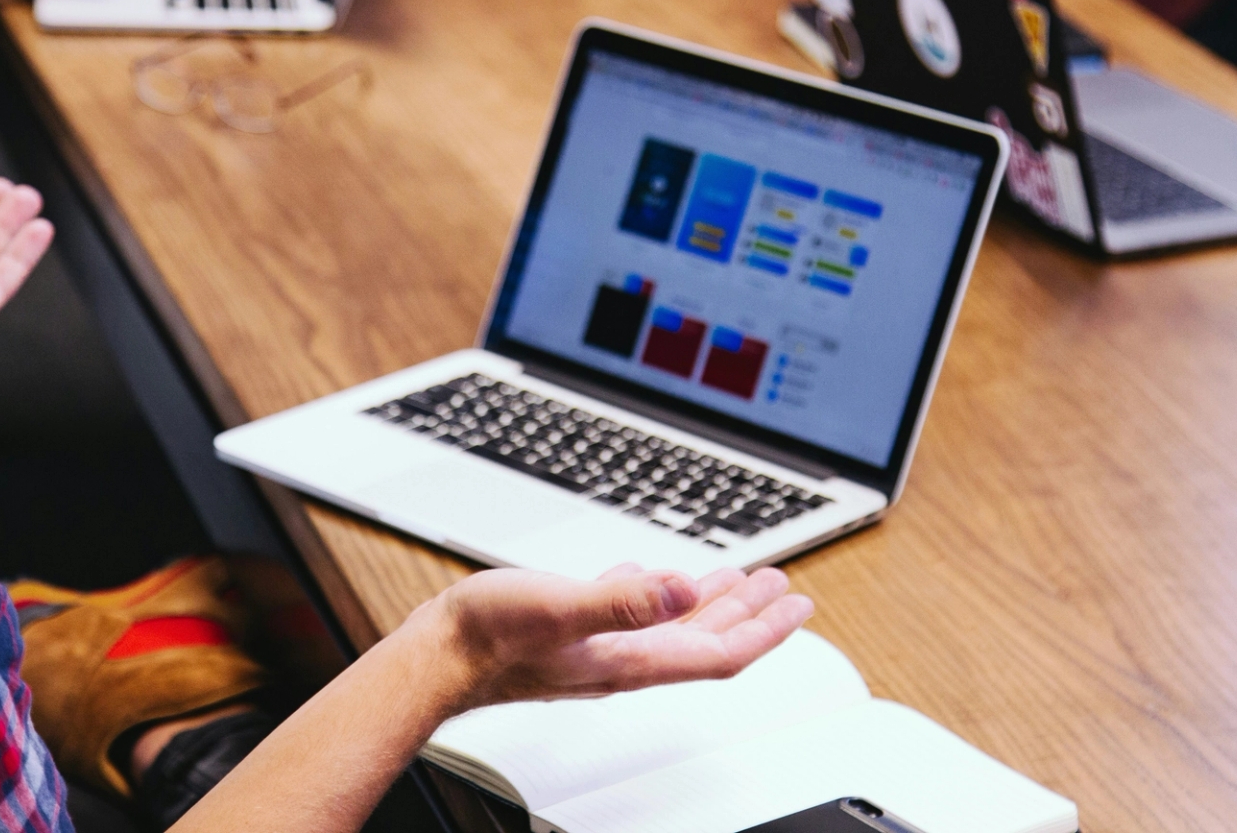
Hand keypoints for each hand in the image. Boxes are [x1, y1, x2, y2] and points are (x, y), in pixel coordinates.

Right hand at [420, 563, 814, 713]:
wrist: (438, 657)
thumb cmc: (491, 638)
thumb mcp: (562, 607)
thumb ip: (625, 600)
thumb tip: (683, 586)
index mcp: (632, 658)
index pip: (719, 651)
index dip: (765, 630)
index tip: (798, 605)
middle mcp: (624, 657)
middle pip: (705, 639)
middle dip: (749, 613)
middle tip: (782, 586)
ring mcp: (599, 648)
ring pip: (671, 627)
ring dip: (710, 603)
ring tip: (738, 580)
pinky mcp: (573, 633)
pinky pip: (631, 614)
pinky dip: (655, 595)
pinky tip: (650, 578)